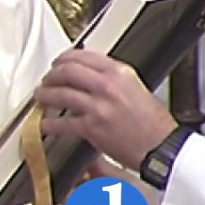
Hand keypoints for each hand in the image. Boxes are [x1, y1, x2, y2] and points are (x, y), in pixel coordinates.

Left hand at [34, 49, 176, 169]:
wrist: (163, 147)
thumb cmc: (154, 123)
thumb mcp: (136, 88)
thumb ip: (113, 79)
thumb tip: (90, 74)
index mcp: (120, 73)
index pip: (83, 56)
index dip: (64, 58)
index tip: (58, 62)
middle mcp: (108, 86)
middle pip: (67, 70)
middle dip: (52, 75)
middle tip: (47, 80)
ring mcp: (98, 106)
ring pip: (60, 93)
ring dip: (45, 94)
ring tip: (41, 97)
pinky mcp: (92, 127)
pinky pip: (62, 123)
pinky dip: (49, 124)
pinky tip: (43, 124)